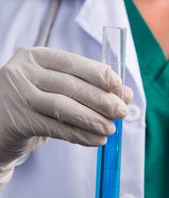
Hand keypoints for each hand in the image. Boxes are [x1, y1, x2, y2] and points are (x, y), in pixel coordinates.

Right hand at [0, 47, 132, 187]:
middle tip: (122, 111)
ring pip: (63, 107)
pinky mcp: (15, 120)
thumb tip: (125, 94)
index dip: (98, 73)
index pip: (73, 62)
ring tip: (111, 129)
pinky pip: (55, 128)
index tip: (119, 85)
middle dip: (101, 99)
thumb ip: (87, 86)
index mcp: (35, 56)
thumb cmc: (34, 103)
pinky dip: (79, 135)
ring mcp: (16, 95)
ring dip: (92, 119)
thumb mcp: (55, 87)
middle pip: (70, 85)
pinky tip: (96, 140)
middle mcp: (22, 72)